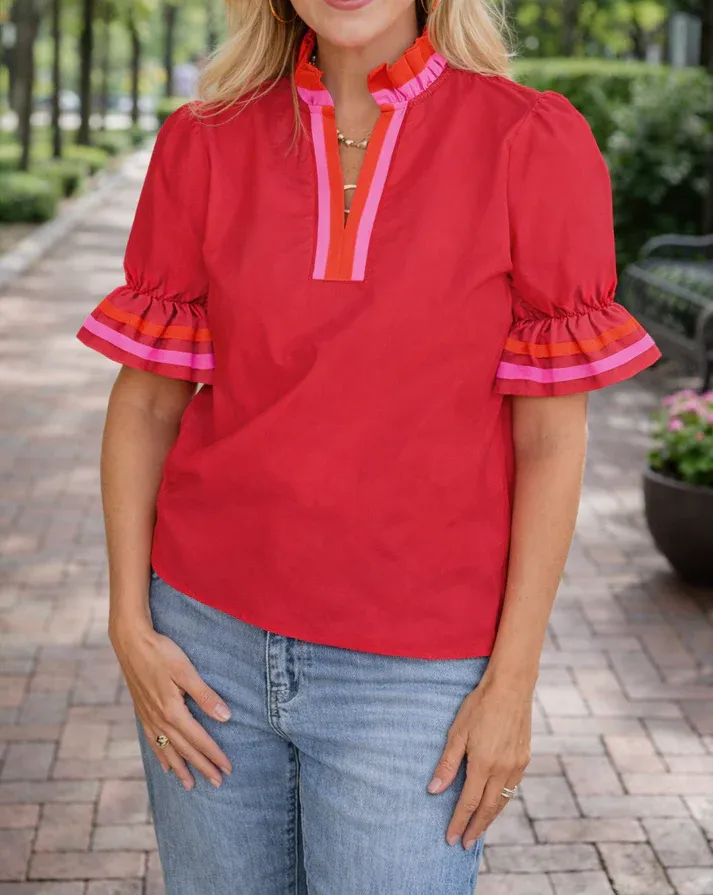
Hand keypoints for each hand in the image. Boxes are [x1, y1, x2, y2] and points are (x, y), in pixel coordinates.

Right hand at [110, 618, 232, 790]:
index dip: (214, 755)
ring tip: (190, 785)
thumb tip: (226, 718)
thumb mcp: (186, 671)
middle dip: (202, 767)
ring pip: (167, 750)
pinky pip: (152, 741)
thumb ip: (205, 696)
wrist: (130, 642)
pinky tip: (165, 765)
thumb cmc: (161, 652)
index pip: (199, 739)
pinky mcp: (141, 711)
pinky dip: (161, 756)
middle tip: (217, 783)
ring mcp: (148, 717)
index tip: (227, 769)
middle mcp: (159, 719)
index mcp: (172, 711)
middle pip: (185, 750)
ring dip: (181, 768)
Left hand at [428, 678, 531, 848]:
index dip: (459, 822)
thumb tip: (433, 791)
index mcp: (483, 764)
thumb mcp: (457, 732)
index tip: (451, 838)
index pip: (469, 802)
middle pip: (488, 808)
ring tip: (478, 829)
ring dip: (490, 817)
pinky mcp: (524, 758)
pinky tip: (495, 802)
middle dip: (475, 828)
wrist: (511, 687)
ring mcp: (516, 764)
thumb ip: (447, 764)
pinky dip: (502, 800)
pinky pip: (513, 787)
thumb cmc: (479, 706)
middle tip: (465, 843)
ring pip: (503, 800)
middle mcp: (503, 769)